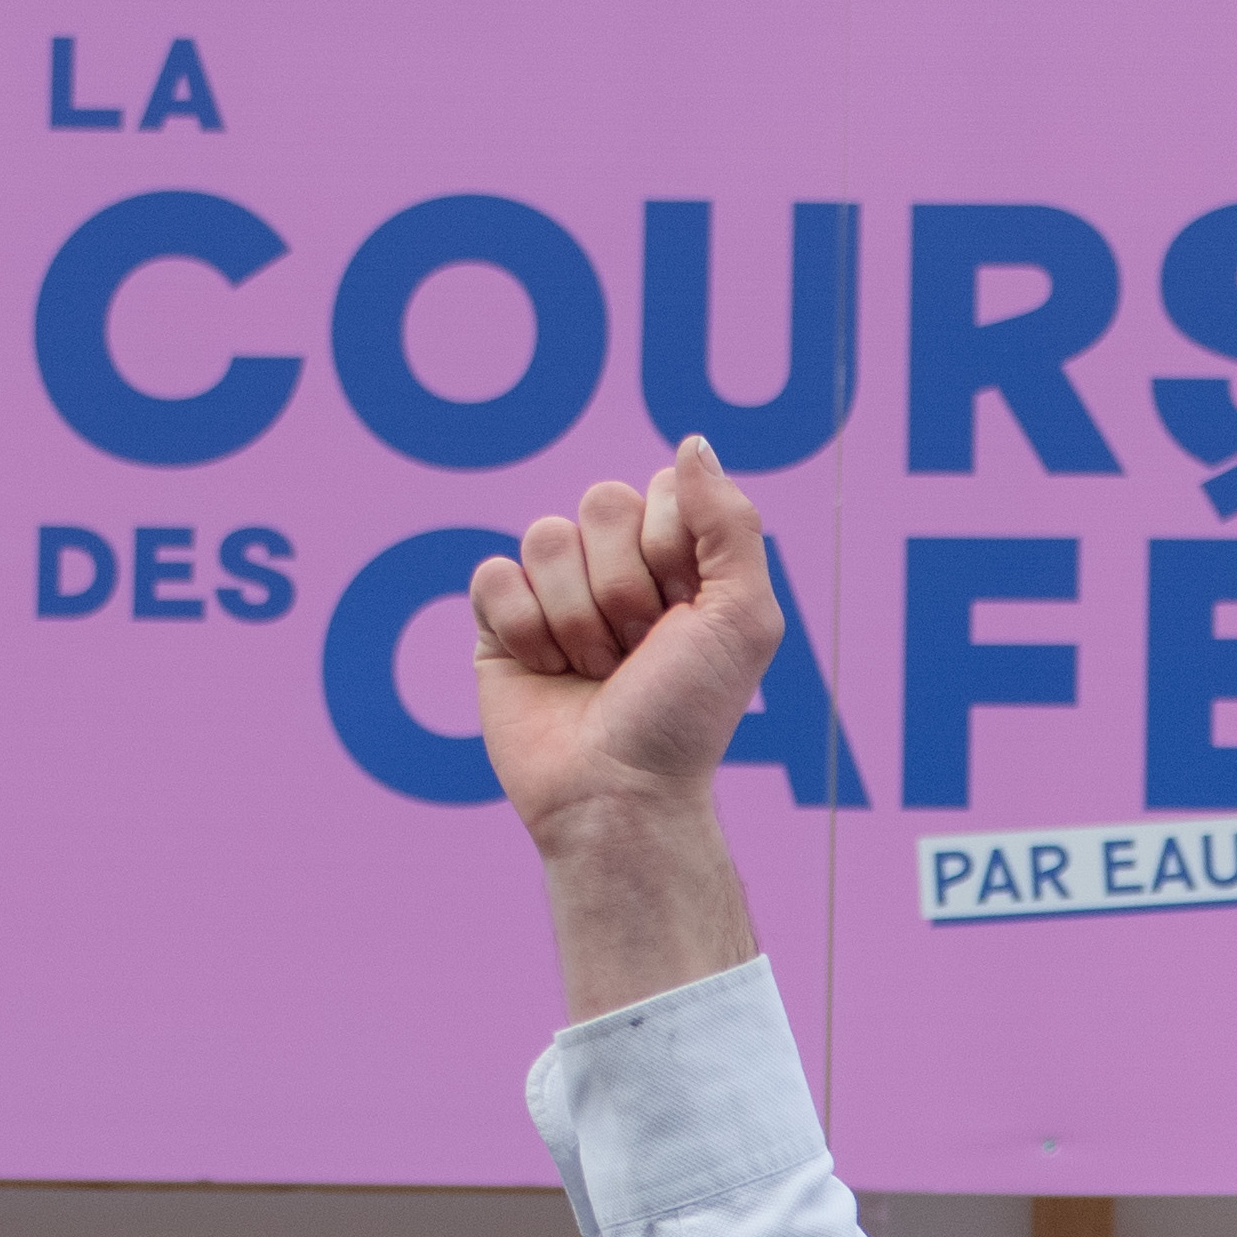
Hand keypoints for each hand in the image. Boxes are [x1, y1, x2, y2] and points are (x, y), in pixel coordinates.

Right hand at [463, 440, 786, 831]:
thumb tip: (691, 442)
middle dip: (625, 588)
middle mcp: (615, 569)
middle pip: (599, 503)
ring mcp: (554, 594)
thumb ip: (731, 522)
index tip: (683, 616)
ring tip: (596, 673)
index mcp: (676, 561)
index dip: (669, 550)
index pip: (659, 490)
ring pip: (544, 536)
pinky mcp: (499, 625)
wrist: (621, 793)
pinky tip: (548, 673)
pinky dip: (524, 629)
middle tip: (638, 651)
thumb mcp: (744, 618)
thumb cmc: (687, 715)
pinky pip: (493, 575)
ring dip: (578, 618)